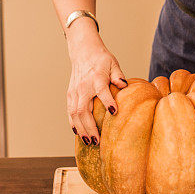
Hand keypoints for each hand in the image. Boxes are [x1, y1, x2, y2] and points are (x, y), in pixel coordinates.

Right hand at [66, 28, 127, 145]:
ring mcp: (75, 92)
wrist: (83, 52)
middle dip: (90, 126)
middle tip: (97, 141)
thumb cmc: (101, 59)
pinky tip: (79, 133)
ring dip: (81, 129)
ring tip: (88, 142)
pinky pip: (70, 111)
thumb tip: (124, 85)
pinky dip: (74, 123)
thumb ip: (118, 75)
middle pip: (84, 109)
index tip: (114, 112)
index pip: (102, 91)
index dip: (108, 102)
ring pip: (75, 113)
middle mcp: (84, 87)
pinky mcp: (70, 94)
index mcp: (96, 78)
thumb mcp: (113, 63)